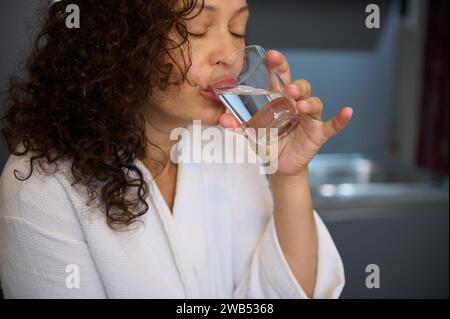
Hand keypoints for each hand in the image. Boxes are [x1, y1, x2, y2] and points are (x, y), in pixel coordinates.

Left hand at [219, 50, 352, 176]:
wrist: (279, 165)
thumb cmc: (267, 143)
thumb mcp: (251, 134)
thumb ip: (238, 126)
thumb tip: (222, 120)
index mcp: (279, 100)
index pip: (280, 78)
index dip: (278, 65)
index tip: (271, 55)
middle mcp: (296, 104)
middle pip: (300, 87)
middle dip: (295, 85)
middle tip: (287, 89)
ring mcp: (309, 118)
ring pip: (314, 103)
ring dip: (309, 102)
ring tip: (300, 107)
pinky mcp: (318, 133)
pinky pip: (333, 125)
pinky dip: (341, 119)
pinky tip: (347, 112)